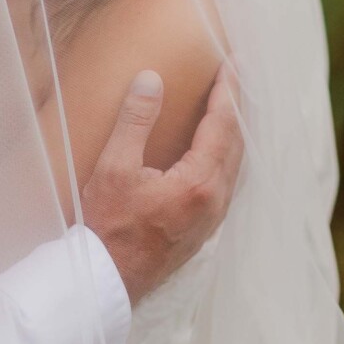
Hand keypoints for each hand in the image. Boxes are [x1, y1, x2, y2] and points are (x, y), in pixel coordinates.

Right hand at [82, 64, 243, 305]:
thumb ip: (135, 121)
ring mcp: (212, 218)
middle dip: (238, 108)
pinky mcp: (203, 229)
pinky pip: (226, 182)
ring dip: (234, 132)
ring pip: (235, 165)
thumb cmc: (107, 227)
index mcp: (199, 183)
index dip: (228, 92)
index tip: (234, 63)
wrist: (105, 280)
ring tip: (230, 107)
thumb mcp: (115, 168)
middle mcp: (214, 201)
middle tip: (237, 77)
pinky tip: (216, 150)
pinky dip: (227, 155)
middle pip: (237, 144)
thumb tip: (151, 79)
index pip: (223, 125)